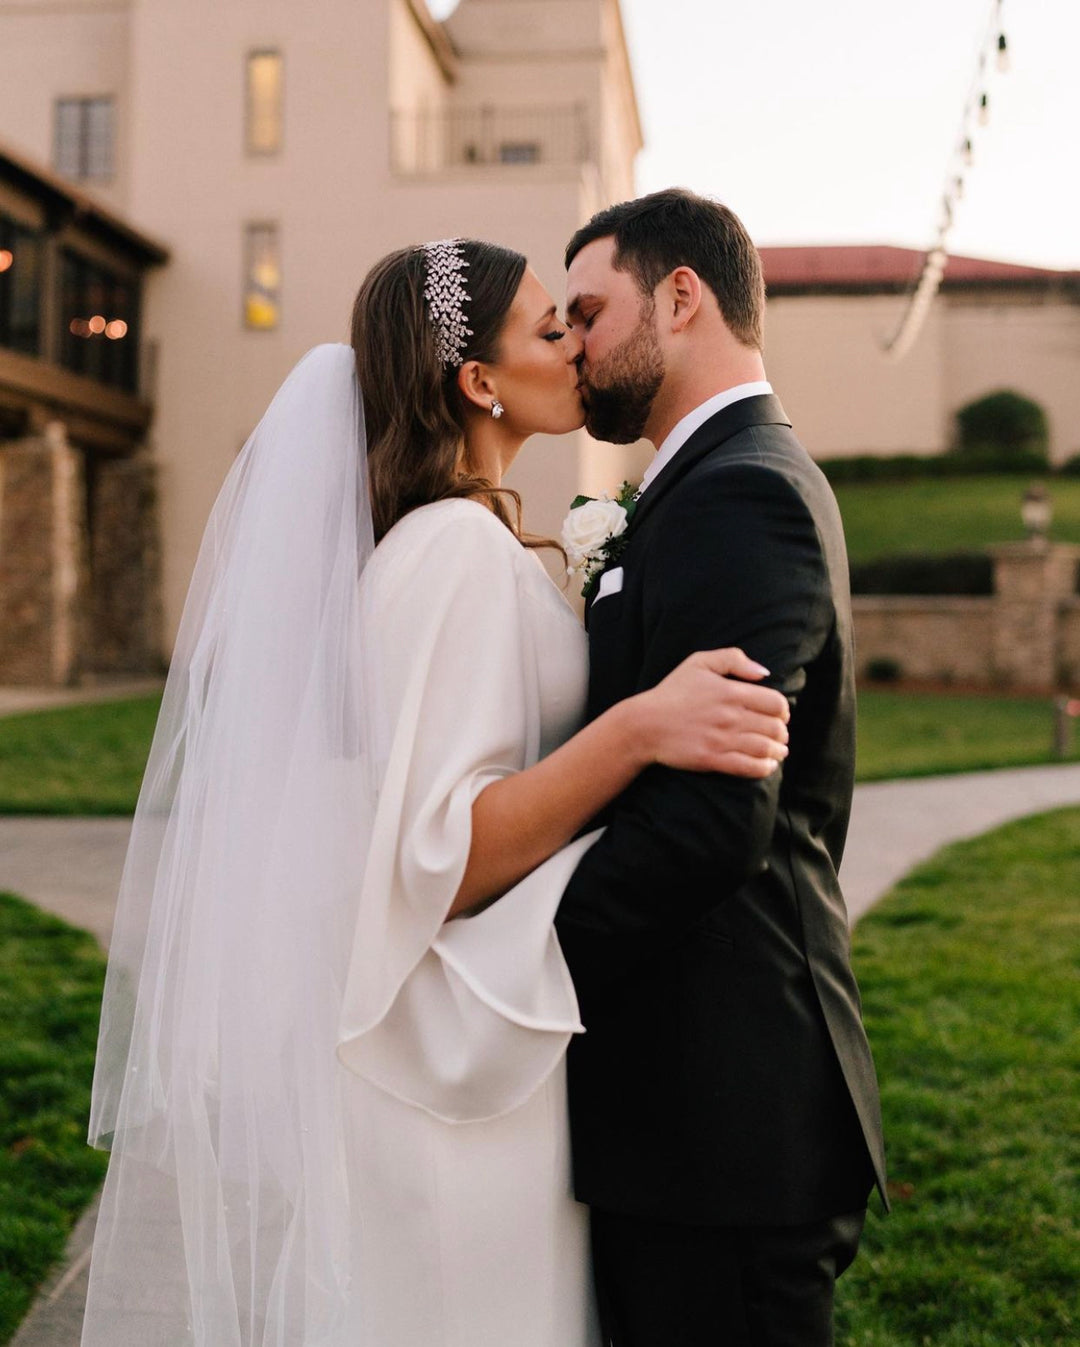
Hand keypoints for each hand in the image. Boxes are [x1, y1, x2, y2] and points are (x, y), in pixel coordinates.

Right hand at [634, 648, 789, 777]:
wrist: (644, 724)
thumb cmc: (672, 692)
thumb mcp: (699, 662)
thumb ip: (734, 659)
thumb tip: (764, 672)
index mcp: (731, 692)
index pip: (776, 703)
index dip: (783, 710)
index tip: (780, 715)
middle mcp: (730, 716)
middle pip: (775, 728)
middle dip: (782, 732)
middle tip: (780, 735)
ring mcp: (722, 740)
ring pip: (766, 748)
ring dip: (778, 751)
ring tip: (779, 751)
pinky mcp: (713, 760)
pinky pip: (750, 767)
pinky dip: (765, 767)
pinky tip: (768, 765)